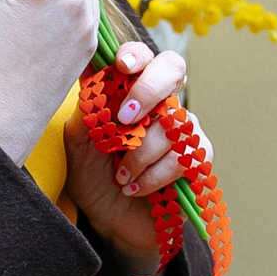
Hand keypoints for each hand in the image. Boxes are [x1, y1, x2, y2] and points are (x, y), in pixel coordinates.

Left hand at [63, 40, 208, 275]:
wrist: (109, 221)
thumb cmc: (93, 176)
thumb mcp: (79, 141)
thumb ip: (89, 107)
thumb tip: (88, 66)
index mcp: (132, 90)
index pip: (143, 56)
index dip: (137, 54)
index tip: (121, 66)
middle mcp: (162, 102)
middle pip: (173, 68)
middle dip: (149, 89)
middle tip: (125, 118)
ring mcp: (183, 129)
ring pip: (175, 121)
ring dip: (141, 152)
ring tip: (119, 176)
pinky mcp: (197, 159)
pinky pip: (185, 156)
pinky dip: (154, 175)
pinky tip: (134, 188)